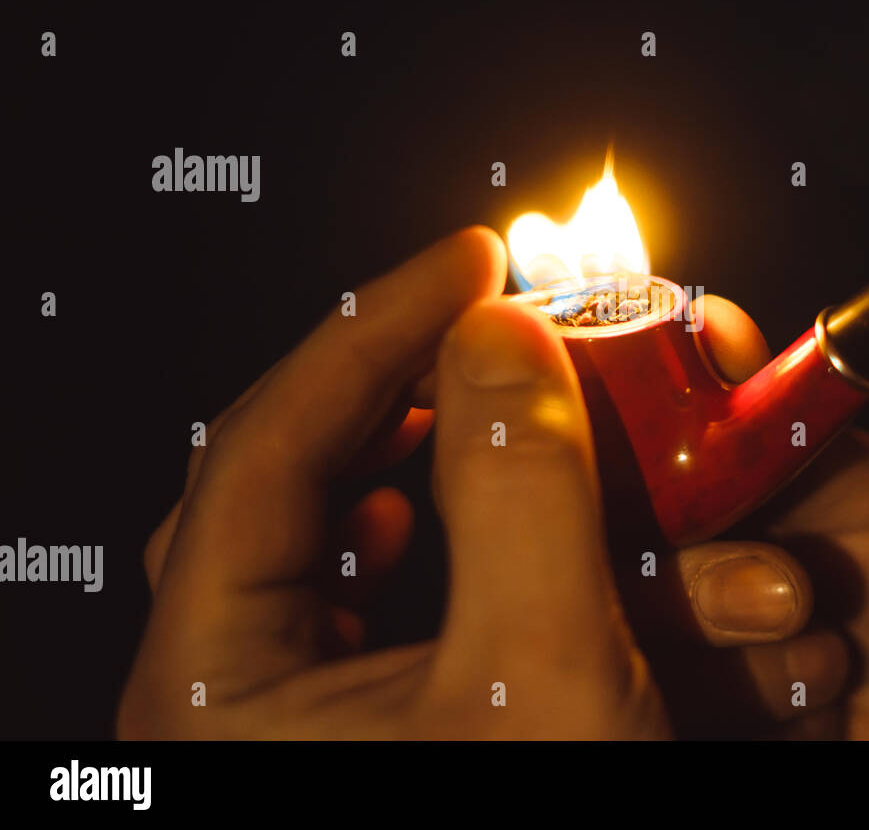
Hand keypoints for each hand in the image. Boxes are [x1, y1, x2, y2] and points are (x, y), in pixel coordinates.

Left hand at [117, 227, 846, 738]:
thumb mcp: (546, 679)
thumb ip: (521, 490)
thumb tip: (504, 335)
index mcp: (210, 689)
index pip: (264, 444)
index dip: (376, 327)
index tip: (477, 257)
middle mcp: (225, 696)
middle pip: (283, 476)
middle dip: (403, 385)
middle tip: (492, 324)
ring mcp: (286, 712)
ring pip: (329, 528)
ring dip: (428, 456)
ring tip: (496, 408)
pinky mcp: (356, 724)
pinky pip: (377, 591)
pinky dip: (442, 534)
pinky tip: (495, 523)